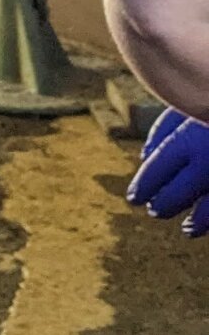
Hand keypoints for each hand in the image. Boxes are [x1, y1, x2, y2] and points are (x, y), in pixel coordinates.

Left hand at [130, 109, 208, 235]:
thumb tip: (145, 157)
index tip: (135, 197)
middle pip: (179, 193)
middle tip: (154, 211)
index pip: (157, 170)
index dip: (144, 186)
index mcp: (189, 139)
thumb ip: (165, 129)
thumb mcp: (187, 105)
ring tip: (187, 229)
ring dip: (198, 222)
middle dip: (165, 204)